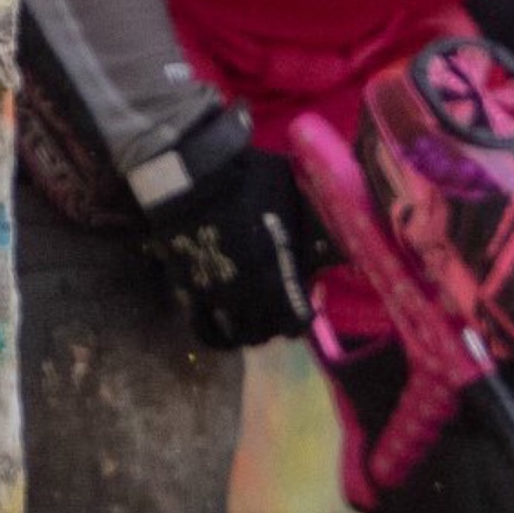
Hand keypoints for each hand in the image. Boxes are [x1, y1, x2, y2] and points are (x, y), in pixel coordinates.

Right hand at [143, 136, 314, 348]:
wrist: (193, 176)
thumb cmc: (249, 182)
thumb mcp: (290, 200)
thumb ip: (305, 229)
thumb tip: (326, 242)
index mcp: (275, 274)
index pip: (295, 321)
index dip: (302, 319)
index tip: (304, 309)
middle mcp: (246, 295)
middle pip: (265, 332)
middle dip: (275, 326)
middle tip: (278, 311)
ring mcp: (214, 297)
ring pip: (235, 336)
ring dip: (247, 333)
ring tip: (252, 322)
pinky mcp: (187, 291)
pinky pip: (203, 328)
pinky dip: (216, 333)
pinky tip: (223, 326)